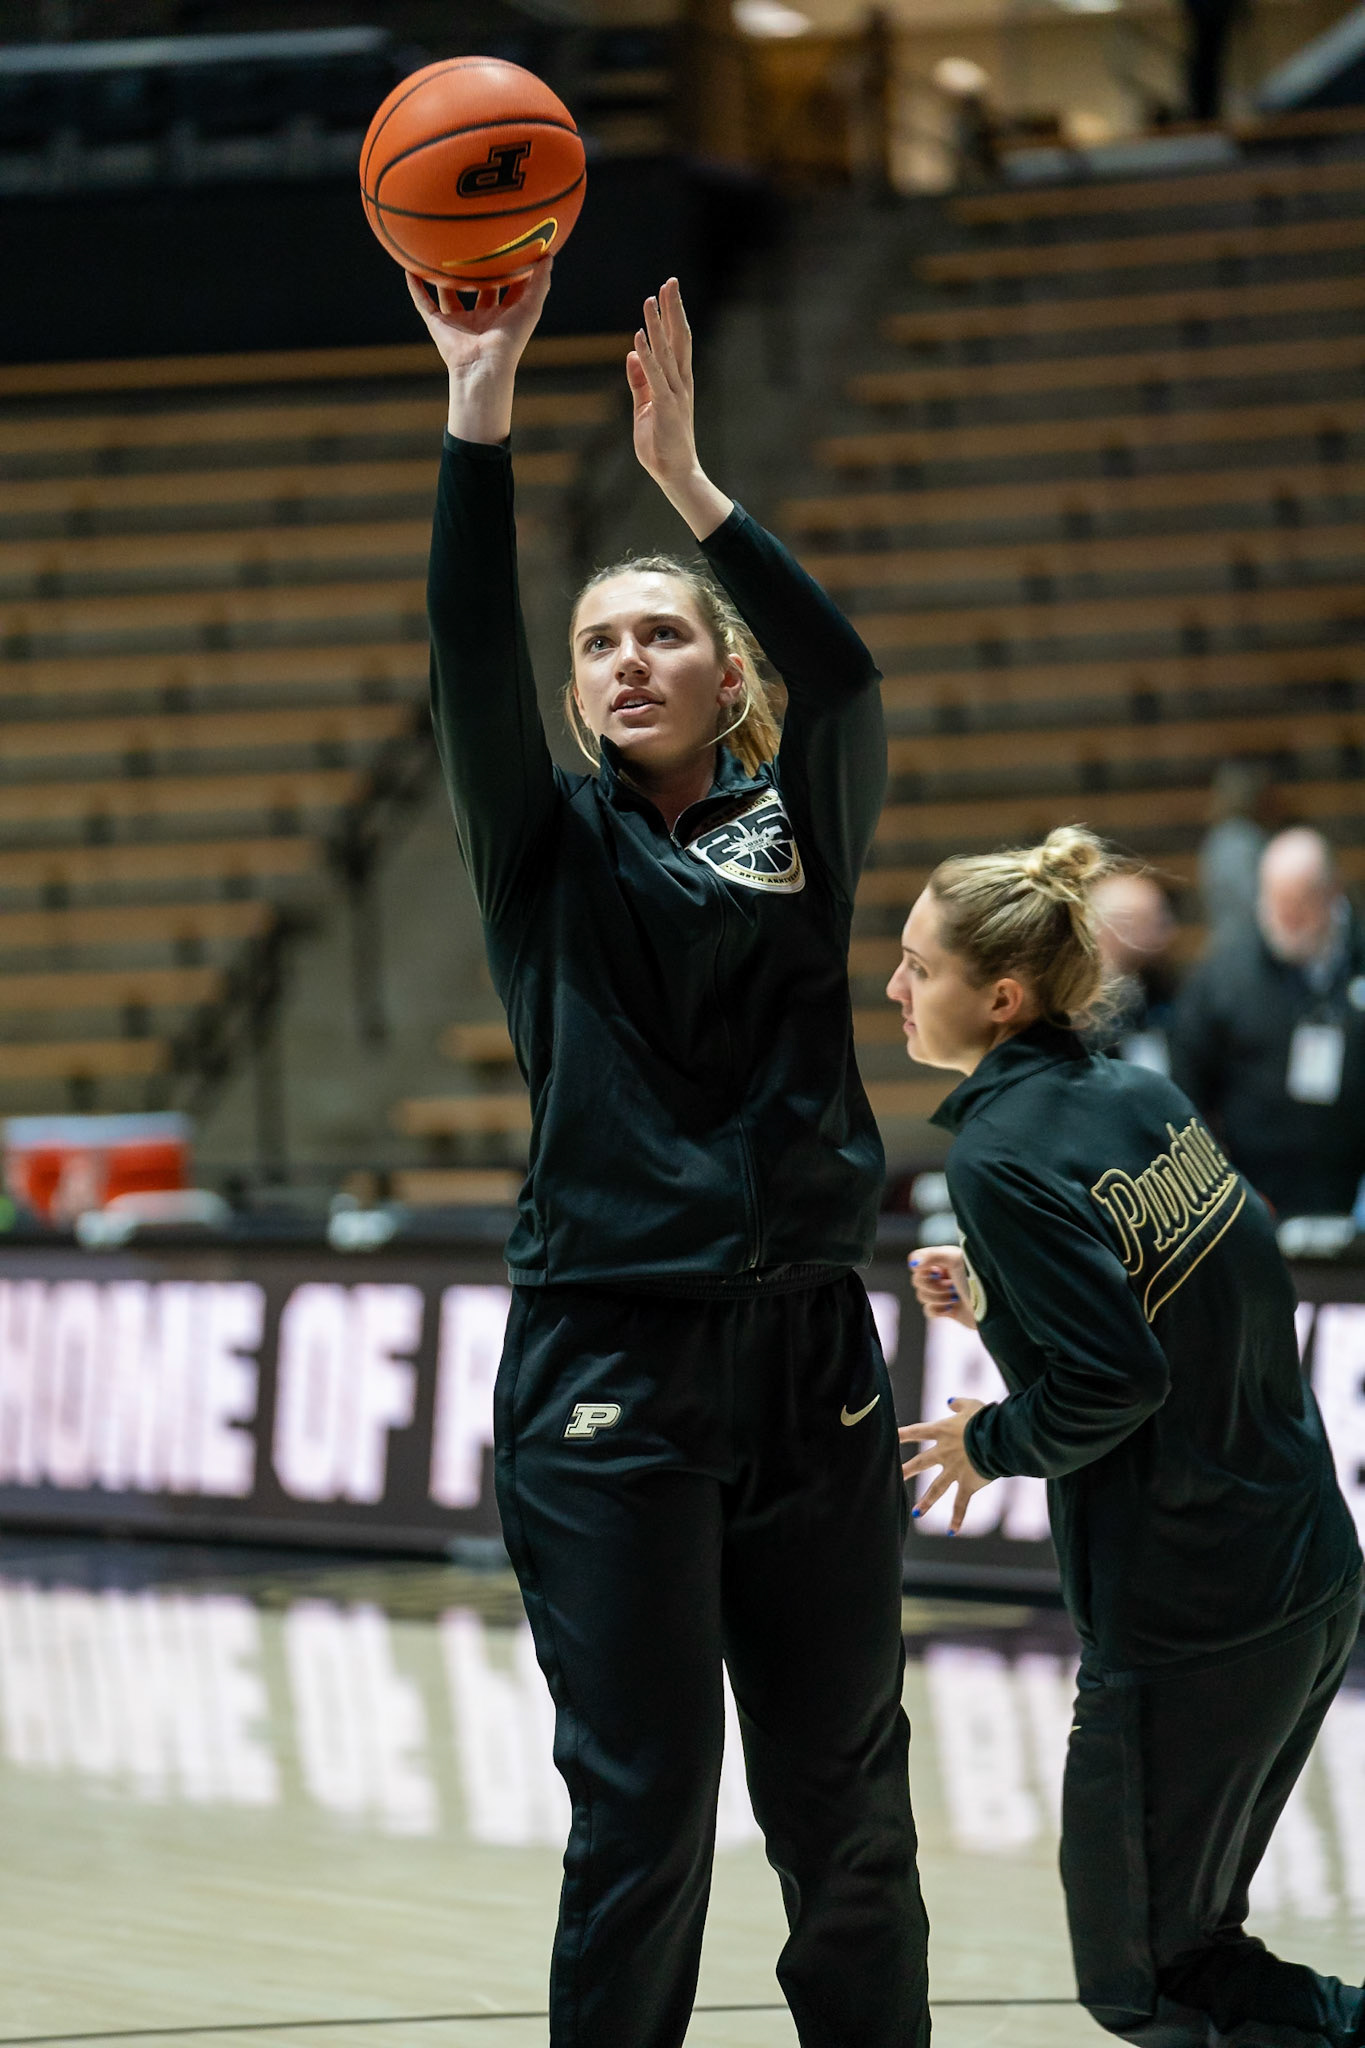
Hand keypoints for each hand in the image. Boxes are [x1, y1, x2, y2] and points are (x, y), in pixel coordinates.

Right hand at [405, 262, 552, 444]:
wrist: (484, 365)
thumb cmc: (510, 340)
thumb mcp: (530, 308)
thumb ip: (539, 283)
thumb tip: (548, 255)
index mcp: (500, 314)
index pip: (503, 287)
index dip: (505, 269)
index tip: (505, 245)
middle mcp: (478, 316)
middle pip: (475, 288)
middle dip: (473, 270)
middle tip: (471, 243)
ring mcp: (457, 321)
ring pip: (447, 293)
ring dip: (441, 276)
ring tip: (435, 252)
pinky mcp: (438, 324)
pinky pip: (423, 303)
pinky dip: (415, 288)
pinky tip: (409, 269)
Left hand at [627, 278, 732, 539]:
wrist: (676, 473)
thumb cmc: (662, 443)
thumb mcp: (646, 405)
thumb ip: (640, 379)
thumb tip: (632, 352)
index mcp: (678, 381)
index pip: (676, 341)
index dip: (671, 315)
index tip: (666, 291)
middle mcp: (681, 382)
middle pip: (678, 338)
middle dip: (673, 309)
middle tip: (670, 281)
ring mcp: (675, 394)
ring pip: (667, 352)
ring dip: (657, 325)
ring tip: (650, 299)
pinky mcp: (666, 407)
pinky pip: (655, 376)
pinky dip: (647, 355)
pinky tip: (639, 337)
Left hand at [899, 1398, 990, 1534]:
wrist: (998, 1438)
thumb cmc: (986, 1418)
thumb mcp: (972, 1404)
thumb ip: (958, 1404)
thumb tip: (949, 1402)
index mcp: (943, 1432)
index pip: (916, 1432)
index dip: (901, 1434)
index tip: (888, 1437)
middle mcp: (945, 1453)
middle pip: (920, 1463)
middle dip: (906, 1471)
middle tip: (892, 1478)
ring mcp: (955, 1470)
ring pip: (936, 1489)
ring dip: (926, 1503)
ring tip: (915, 1514)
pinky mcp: (969, 1484)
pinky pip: (961, 1504)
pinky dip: (957, 1518)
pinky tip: (951, 1531)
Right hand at [908, 1245, 976, 1330]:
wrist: (993, 1308)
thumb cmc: (978, 1279)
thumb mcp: (955, 1260)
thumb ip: (931, 1256)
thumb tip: (912, 1264)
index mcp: (944, 1258)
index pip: (917, 1260)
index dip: (921, 1268)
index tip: (936, 1271)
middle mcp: (943, 1274)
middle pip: (917, 1280)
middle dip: (932, 1286)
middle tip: (951, 1286)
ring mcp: (944, 1292)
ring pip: (921, 1295)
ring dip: (938, 1298)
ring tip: (955, 1297)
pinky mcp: (946, 1310)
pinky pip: (928, 1310)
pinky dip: (938, 1310)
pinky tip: (952, 1308)